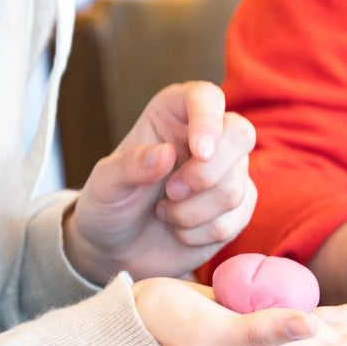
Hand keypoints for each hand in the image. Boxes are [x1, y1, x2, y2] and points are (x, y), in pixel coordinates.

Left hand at [64, 82, 256, 283]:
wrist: (118, 248)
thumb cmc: (111, 204)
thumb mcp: (105, 185)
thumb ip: (129, 166)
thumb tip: (165, 153)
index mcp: (175, 114)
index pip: (207, 97)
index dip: (209, 120)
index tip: (199, 152)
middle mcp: (210, 135)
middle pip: (241, 134)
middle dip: (207, 173)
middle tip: (171, 191)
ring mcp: (229, 170)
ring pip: (235, 187)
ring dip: (192, 213)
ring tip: (164, 212)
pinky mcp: (238, 204)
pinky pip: (236, 219)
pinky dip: (201, 233)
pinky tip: (180, 230)